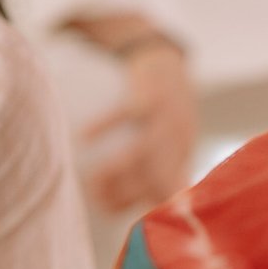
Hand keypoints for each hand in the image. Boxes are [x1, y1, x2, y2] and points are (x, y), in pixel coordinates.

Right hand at [78, 36, 197, 212]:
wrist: (164, 60)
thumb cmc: (162, 108)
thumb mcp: (171, 142)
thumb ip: (162, 174)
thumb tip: (144, 209)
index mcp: (183, 154)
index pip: (168, 191)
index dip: (140, 205)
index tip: (108, 208)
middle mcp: (179, 138)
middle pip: (157, 175)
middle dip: (126, 193)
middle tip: (95, 199)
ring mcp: (167, 115)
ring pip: (145, 149)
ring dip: (117, 169)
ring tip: (91, 181)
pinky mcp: (150, 93)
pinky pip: (126, 113)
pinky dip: (104, 126)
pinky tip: (84, 137)